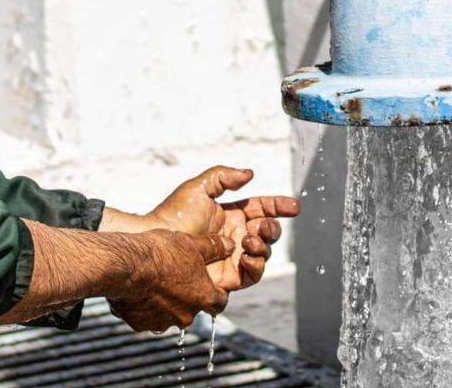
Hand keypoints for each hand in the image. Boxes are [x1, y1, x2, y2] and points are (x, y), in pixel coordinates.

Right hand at [107, 230, 233, 331]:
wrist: (126, 265)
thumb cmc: (162, 253)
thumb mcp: (192, 244)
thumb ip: (213, 247)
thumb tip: (230, 245)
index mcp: (204, 298)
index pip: (220, 302)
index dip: (216, 291)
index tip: (209, 282)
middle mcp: (186, 316)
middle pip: (193, 308)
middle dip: (187, 295)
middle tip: (175, 276)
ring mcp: (163, 322)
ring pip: (169, 314)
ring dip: (165, 302)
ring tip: (154, 281)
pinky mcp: (141, 324)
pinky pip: (146, 317)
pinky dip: (145, 307)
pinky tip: (138, 289)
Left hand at [143, 166, 300, 290]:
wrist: (158, 241)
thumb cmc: (173, 215)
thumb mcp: (198, 188)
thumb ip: (223, 176)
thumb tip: (249, 174)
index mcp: (231, 215)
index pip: (262, 208)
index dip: (279, 206)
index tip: (294, 207)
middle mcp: (235, 236)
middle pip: (267, 233)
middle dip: (272, 229)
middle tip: (264, 227)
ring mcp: (233, 257)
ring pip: (263, 254)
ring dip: (263, 247)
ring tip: (250, 241)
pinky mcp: (228, 277)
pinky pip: (252, 275)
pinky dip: (255, 266)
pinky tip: (246, 256)